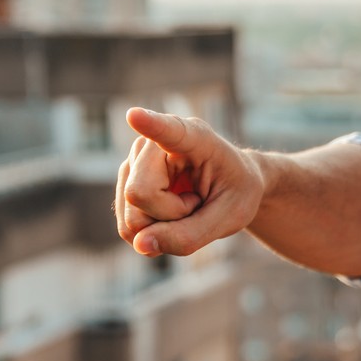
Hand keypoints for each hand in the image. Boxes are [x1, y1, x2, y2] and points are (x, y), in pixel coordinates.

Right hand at [115, 108, 262, 255]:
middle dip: (170, 217)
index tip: (135, 115)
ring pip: (131, 216)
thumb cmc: (235, 193)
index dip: (150, 124)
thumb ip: (190, 234)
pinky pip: (127, 227)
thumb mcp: (229, 218)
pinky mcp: (124, 183)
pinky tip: (170, 217)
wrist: (230, 187)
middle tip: (197, 204)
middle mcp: (153, 144)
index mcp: (195, 138)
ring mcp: (134, 163)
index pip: (168, 130)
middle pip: (138, 194)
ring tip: (186, 206)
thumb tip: (140, 244)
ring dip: (162, 227)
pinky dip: (151, 234)